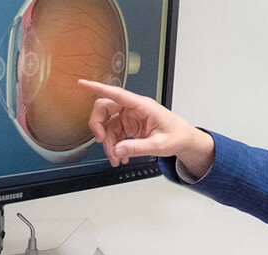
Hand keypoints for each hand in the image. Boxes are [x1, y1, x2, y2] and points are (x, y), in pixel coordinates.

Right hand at [77, 79, 213, 173]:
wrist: (184, 140)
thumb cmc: (177, 136)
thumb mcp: (159, 145)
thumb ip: (137, 148)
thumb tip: (117, 151)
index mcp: (143, 106)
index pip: (116, 94)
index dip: (98, 88)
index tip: (83, 84)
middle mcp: (133, 108)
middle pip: (105, 108)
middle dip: (98, 126)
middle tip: (102, 142)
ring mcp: (130, 117)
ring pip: (107, 125)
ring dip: (108, 143)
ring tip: (116, 159)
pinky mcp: (128, 126)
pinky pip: (113, 134)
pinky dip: (114, 146)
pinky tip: (120, 156)